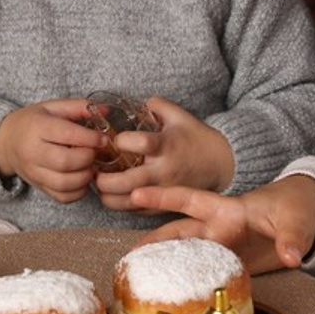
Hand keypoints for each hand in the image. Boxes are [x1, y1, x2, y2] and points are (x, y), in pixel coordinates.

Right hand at [0, 99, 103, 202]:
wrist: (5, 142)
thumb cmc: (32, 122)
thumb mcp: (52, 107)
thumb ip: (78, 107)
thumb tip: (106, 110)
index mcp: (37, 127)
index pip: (66, 135)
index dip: (89, 138)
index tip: (102, 138)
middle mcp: (33, 152)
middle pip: (65, 162)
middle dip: (88, 158)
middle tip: (95, 153)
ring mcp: (34, 172)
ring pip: (64, 183)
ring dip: (85, 177)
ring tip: (90, 166)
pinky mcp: (38, 186)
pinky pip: (62, 197)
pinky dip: (78, 192)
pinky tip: (82, 178)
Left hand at [95, 97, 233, 201]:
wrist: (221, 164)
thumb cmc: (195, 137)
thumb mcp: (179, 115)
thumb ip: (156, 105)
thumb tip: (134, 102)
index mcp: (166, 146)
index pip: (139, 143)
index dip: (121, 140)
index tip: (114, 139)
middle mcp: (163, 171)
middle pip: (127, 182)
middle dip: (103, 179)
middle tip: (93, 171)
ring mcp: (163, 191)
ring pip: (127, 202)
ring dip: (107, 196)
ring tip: (99, 184)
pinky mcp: (164, 206)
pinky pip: (135, 211)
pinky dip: (120, 204)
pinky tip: (113, 194)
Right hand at [124, 174, 314, 273]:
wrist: (310, 217)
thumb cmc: (297, 206)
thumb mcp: (296, 217)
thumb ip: (292, 236)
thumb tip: (291, 255)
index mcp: (228, 210)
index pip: (189, 201)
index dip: (162, 197)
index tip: (135, 193)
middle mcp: (220, 229)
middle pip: (179, 234)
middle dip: (154, 242)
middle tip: (127, 257)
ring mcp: (226, 248)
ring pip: (190, 257)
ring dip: (169, 266)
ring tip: (143, 280)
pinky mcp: (235, 265)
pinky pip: (209, 275)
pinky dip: (194, 285)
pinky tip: (179, 297)